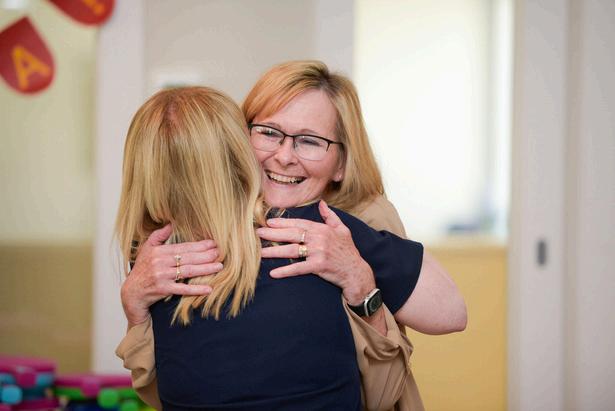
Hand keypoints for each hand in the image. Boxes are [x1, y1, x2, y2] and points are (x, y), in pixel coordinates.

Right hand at [121, 224, 222, 327]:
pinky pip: (182, 289)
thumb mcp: (146, 249)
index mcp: (159, 252)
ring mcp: (162, 276)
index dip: (200, 245)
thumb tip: (171, 223)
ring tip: (219, 266)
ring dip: (206, 269)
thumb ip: (159, 236)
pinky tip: (209, 289)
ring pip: (188, 271)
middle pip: (188, 258)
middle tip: (221, 253)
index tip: (214, 243)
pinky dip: (196, 289)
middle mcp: (161, 262)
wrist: (131, 292)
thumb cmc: (141, 269)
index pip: (184, 247)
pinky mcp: (163, 290)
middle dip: (206, 255)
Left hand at [257, 200, 375, 305]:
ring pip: (292, 250)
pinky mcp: (318, 266)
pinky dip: (285, 271)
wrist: (356, 271)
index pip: (299, 223)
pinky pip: (298, 268)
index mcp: (322, 229)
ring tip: (261, 252)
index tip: (269, 222)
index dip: (283, 223)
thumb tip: (323, 203)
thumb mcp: (342, 229)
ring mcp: (318, 252)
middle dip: (273, 233)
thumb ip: (330, 216)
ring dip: (275, 251)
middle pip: (292, 235)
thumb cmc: (348, 251)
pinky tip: (274, 273)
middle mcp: (319, 239)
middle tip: (258, 233)